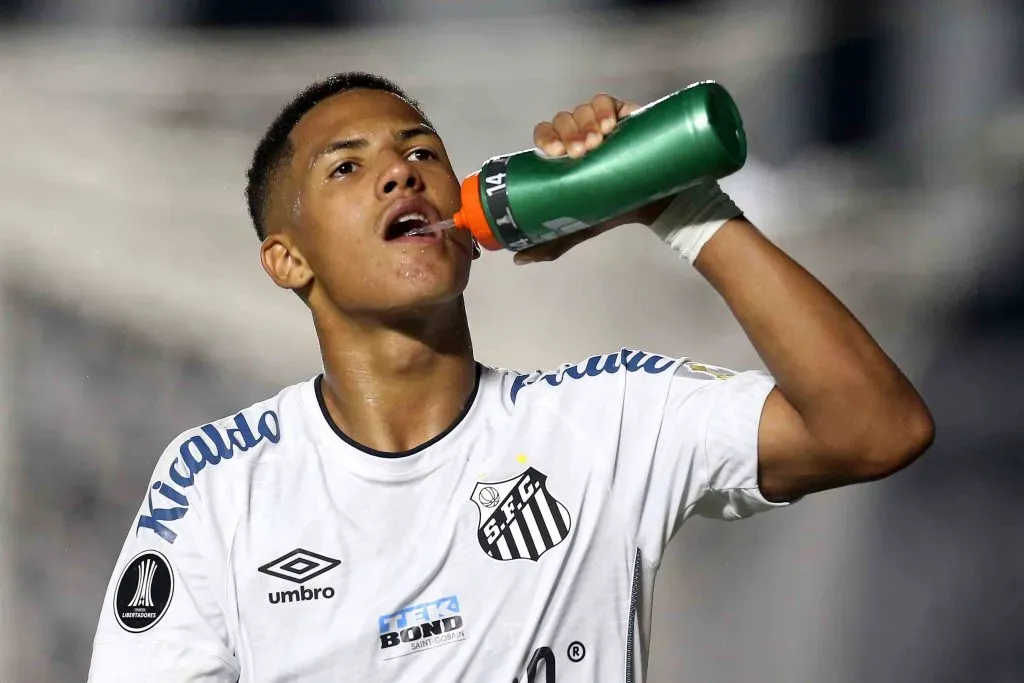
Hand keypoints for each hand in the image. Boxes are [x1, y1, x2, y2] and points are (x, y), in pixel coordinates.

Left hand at [515, 94, 670, 263]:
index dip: (546, 138)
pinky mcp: (622, 114)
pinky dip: (604, 109)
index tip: (555, 153)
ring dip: (585, 123)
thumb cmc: (611, 209)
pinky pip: (606, 101)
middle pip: (562, 121)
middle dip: (568, 133)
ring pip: (582, 110)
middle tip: (580, 152)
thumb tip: (518, 259)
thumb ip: (551, 242)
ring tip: (597, 143)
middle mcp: (579, 135)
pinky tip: (610, 125)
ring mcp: (600, 123)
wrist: (651, 205)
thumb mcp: (579, 226)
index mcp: (563, 154)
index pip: (544, 135)